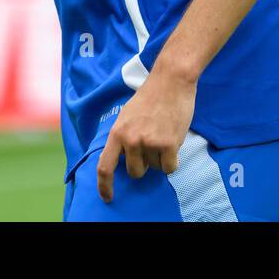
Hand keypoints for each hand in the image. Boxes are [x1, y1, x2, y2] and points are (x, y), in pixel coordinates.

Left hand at [97, 66, 196, 202]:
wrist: (171, 81)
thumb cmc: (150, 97)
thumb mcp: (127, 116)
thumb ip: (123, 137)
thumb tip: (123, 159)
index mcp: (117, 133)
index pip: (104, 166)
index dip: (105, 186)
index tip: (108, 197)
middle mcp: (130, 140)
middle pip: (135, 172)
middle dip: (144, 165)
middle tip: (151, 145)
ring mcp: (148, 143)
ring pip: (155, 168)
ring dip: (160, 157)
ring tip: (163, 134)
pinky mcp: (167, 144)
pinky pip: (169, 167)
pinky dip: (172, 159)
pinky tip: (173, 140)